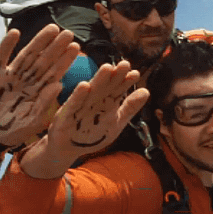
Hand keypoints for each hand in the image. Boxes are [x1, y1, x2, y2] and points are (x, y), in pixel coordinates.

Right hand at [0, 25, 80, 146]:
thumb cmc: (12, 130)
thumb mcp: (31, 122)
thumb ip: (44, 105)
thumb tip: (59, 85)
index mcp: (37, 91)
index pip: (54, 73)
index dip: (64, 60)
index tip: (75, 47)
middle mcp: (26, 80)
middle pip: (43, 60)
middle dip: (55, 47)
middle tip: (68, 33)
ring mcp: (10, 76)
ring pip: (26, 55)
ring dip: (38, 42)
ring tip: (51, 29)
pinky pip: (0, 58)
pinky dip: (6, 45)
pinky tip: (14, 33)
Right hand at [23, 62, 149, 177]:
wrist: (66, 149)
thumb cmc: (92, 134)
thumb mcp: (115, 122)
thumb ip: (130, 108)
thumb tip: (146, 91)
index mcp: (106, 102)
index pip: (118, 90)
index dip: (126, 82)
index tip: (136, 74)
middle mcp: (93, 101)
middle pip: (106, 87)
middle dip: (115, 76)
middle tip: (125, 64)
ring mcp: (80, 107)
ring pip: (91, 92)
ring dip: (99, 80)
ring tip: (108, 68)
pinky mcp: (66, 115)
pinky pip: (73, 104)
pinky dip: (78, 96)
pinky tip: (84, 86)